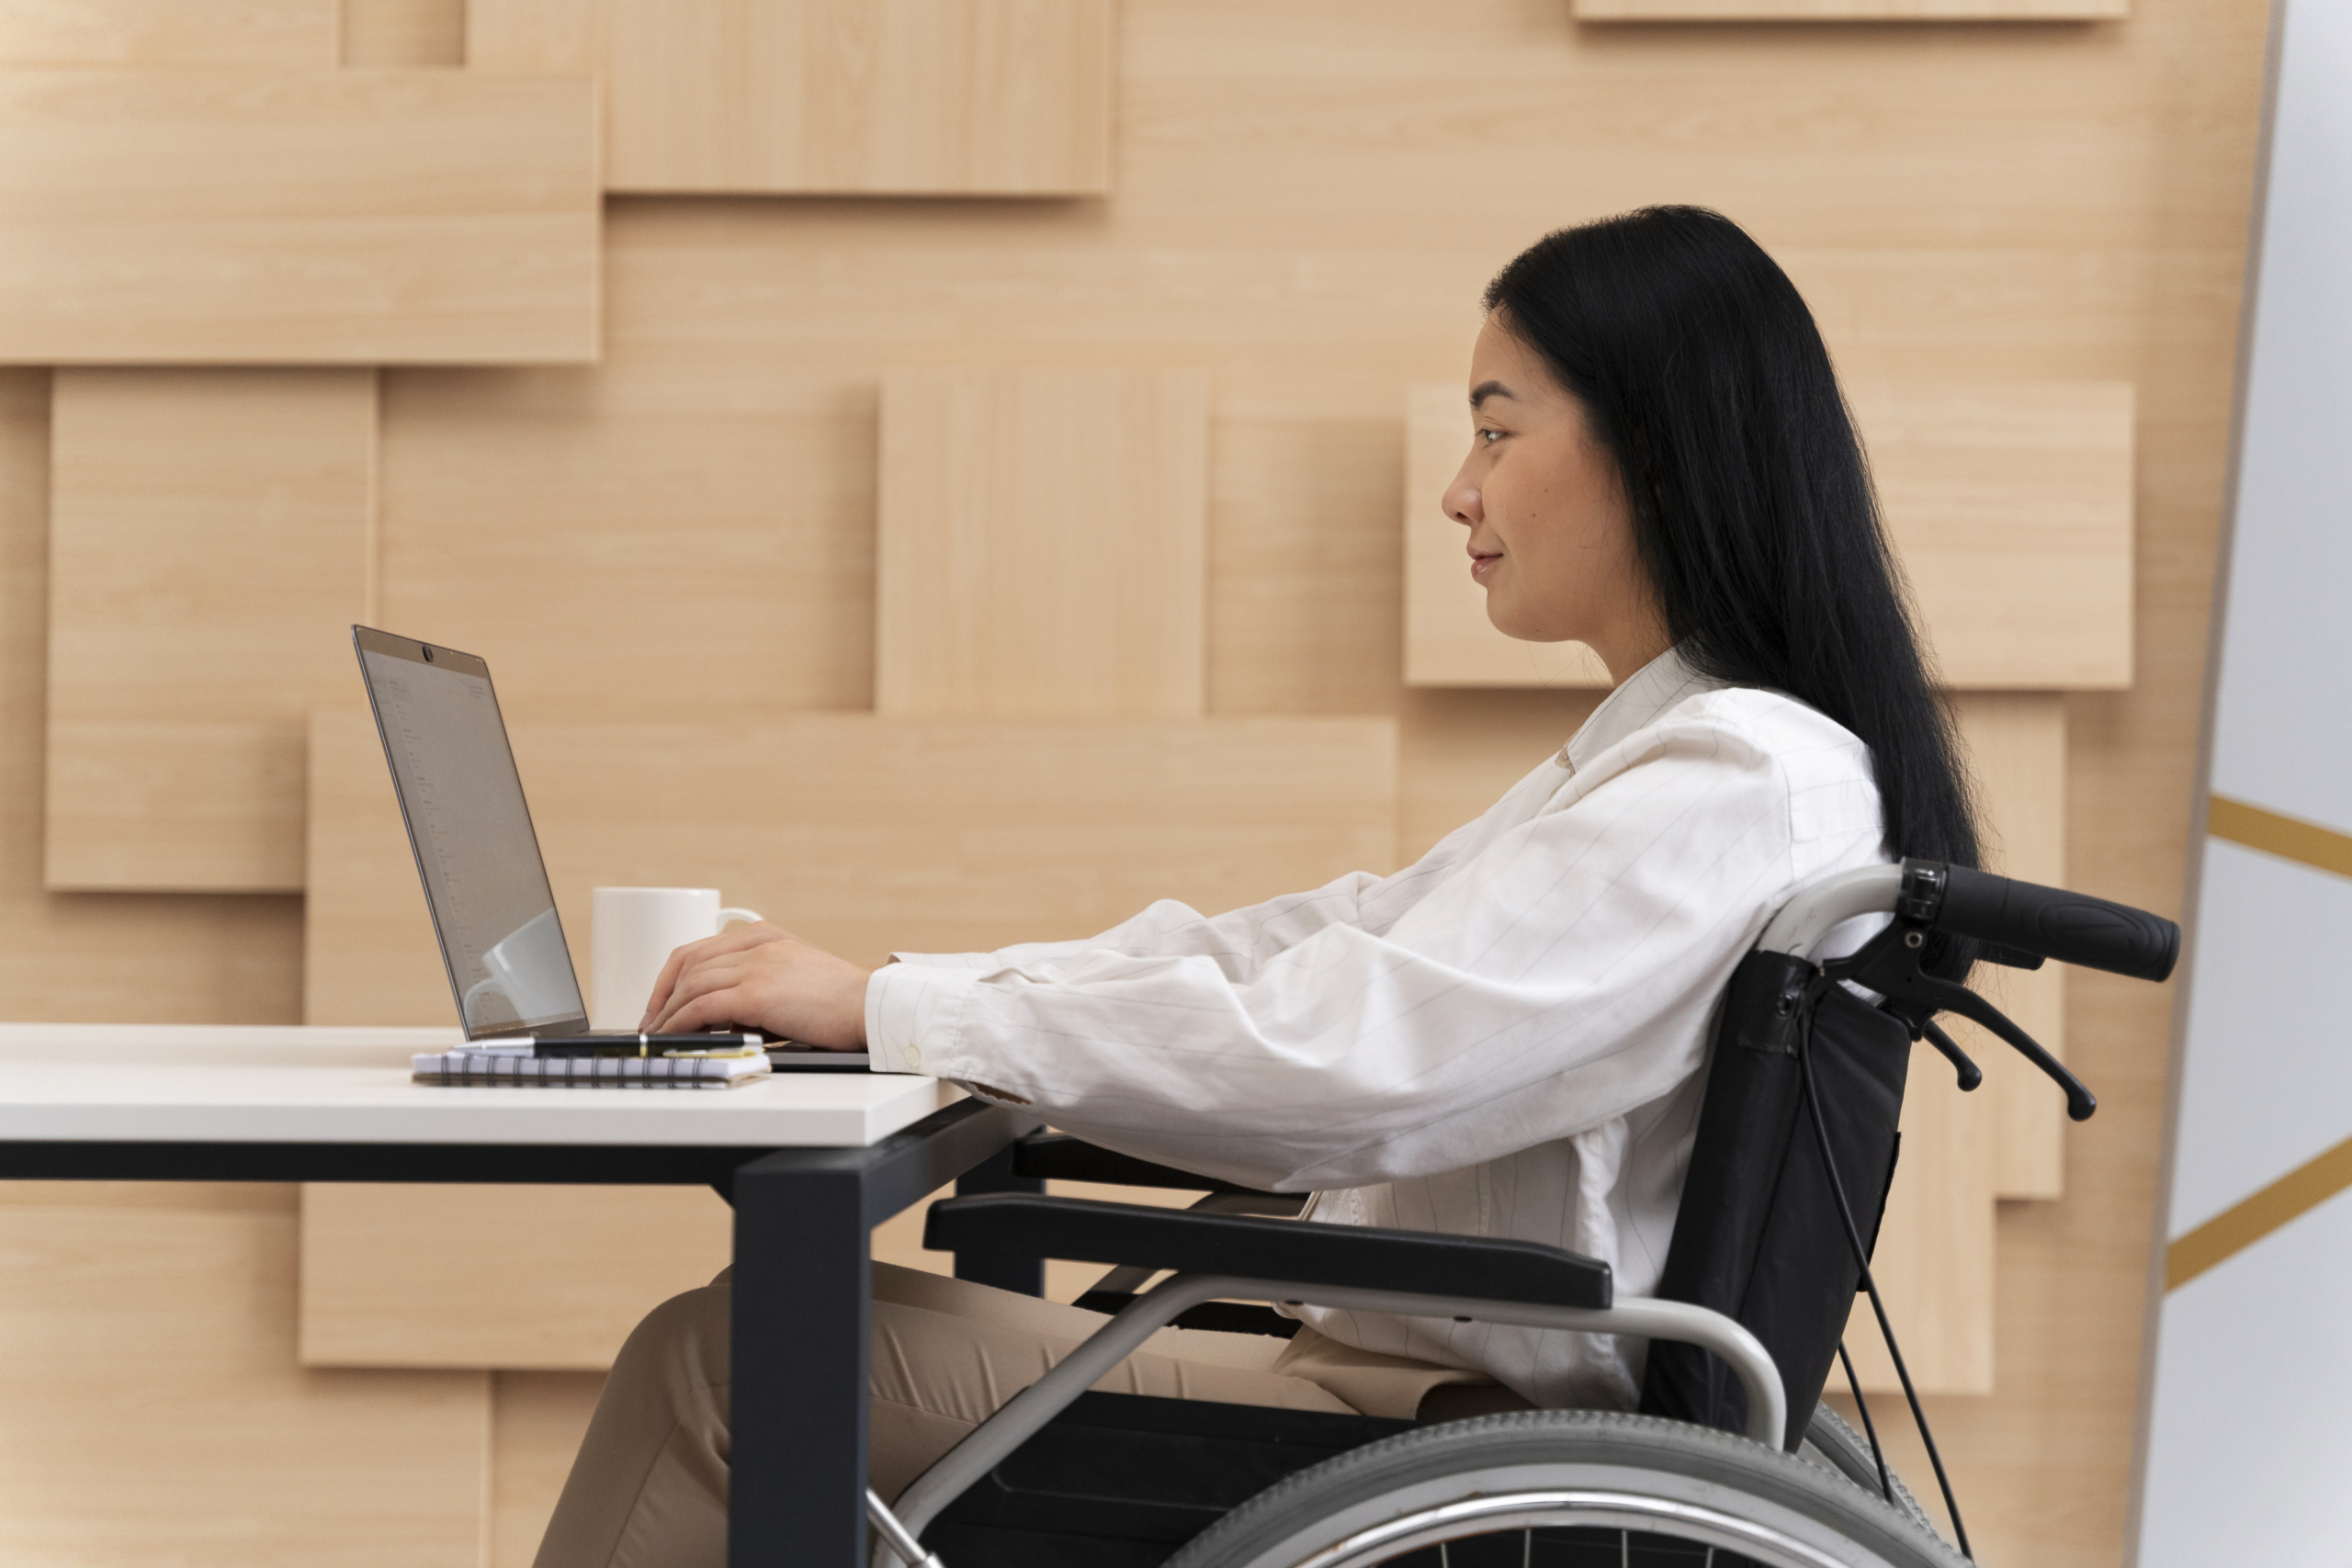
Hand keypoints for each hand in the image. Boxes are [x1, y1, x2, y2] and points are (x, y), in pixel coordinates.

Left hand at [639, 921, 870, 1048]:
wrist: (873, 1008)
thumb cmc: (843, 1004)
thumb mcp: (796, 981)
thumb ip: (760, 988)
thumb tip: (726, 1018)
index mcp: (766, 936)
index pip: (703, 950)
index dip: (673, 977)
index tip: (662, 1001)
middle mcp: (758, 944)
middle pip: (689, 963)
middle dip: (662, 994)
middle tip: (651, 1020)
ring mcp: (756, 965)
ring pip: (691, 984)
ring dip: (667, 1012)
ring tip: (657, 1034)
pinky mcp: (757, 991)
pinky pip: (702, 1005)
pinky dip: (680, 1022)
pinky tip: (673, 1035)